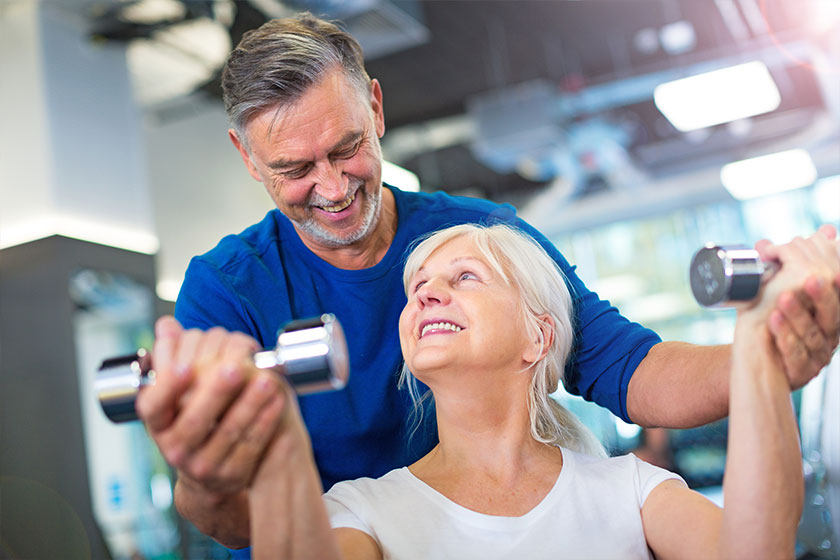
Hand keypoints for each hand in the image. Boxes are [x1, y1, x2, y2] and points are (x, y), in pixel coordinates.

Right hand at [136, 317, 286, 494]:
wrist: (208, 475)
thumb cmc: (191, 421)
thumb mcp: (174, 399)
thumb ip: (171, 360)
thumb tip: (167, 325)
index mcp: (159, 426)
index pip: (152, 407)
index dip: (168, 388)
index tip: (186, 366)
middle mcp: (177, 449)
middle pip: (196, 421)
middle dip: (216, 391)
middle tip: (235, 366)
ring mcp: (205, 465)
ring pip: (229, 433)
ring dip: (249, 403)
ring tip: (267, 378)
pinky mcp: (234, 472)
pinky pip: (252, 445)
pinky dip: (266, 420)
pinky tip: (278, 400)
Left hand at [752, 225, 839, 388]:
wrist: (758, 364)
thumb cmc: (773, 322)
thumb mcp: (787, 291)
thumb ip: (806, 265)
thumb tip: (825, 229)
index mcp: (831, 317)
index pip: (838, 298)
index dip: (838, 284)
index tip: (829, 269)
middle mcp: (829, 337)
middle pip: (832, 316)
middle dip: (821, 295)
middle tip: (808, 277)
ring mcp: (816, 356)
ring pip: (812, 335)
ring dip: (798, 313)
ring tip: (782, 296)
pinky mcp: (799, 371)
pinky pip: (794, 354)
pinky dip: (784, 336)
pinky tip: (772, 320)